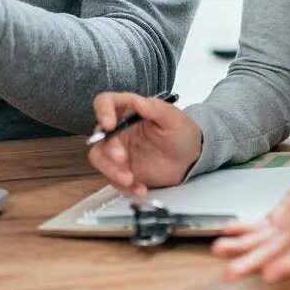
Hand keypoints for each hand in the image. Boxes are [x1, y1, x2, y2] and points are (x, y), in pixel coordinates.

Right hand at [88, 92, 203, 195]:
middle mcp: (119, 129)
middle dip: (108, 149)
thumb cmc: (182, 133)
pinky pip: (113, 179)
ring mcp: (118, 151)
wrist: (190, 160)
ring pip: (99, 158)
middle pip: (100, 135)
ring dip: (111, 170)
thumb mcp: (174, 119)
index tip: (109, 124)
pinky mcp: (121, 170)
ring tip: (130, 179)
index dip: (103, 111)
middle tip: (122, 158)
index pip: (106, 102)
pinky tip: (140, 188)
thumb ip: (156, 108)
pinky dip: (125, 186)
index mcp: (129, 110)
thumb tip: (137, 101)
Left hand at [210, 136, 289, 282]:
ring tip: (218, 250)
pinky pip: (263, 228)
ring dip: (243, 249)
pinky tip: (227, 232)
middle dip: (255, 263)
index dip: (289, 262)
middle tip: (230, 274)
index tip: (269, 274)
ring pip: (267, 243)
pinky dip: (244, 231)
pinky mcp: (285, 214)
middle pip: (281, 251)